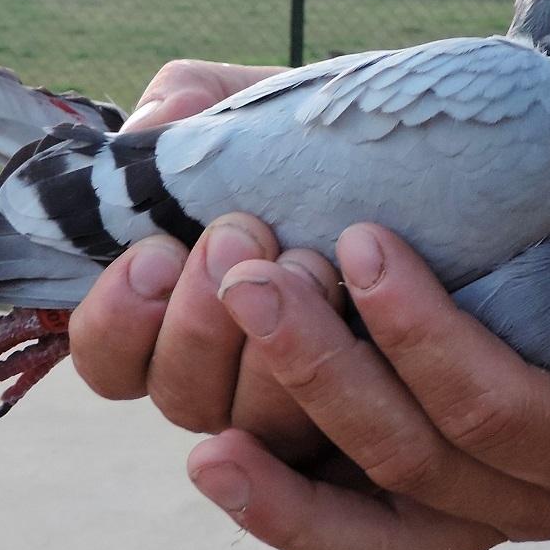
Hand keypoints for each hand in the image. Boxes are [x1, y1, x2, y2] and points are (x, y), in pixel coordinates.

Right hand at [70, 60, 343, 460]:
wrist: (438, 164)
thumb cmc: (328, 146)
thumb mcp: (259, 106)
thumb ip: (195, 101)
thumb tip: (161, 122)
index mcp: (179, 317)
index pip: (111, 361)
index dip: (118, 323)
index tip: (158, 253)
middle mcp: (233, 377)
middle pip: (181, 398)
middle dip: (201, 322)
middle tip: (242, 237)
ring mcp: (305, 410)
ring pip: (259, 426)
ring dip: (276, 348)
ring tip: (311, 260)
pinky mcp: (382, 424)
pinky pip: (344, 448)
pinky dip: (345, 383)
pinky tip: (360, 307)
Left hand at [185, 211, 549, 549]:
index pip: (498, 405)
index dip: (423, 333)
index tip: (359, 241)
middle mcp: (537, 501)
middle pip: (412, 460)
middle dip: (322, 370)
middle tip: (250, 276)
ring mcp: (481, 515)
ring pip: (370, 524)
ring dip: (282, 468)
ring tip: (203, 422)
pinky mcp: (436, 507)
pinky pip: (355, 532)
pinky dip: (286, 511)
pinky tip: (216, 461)